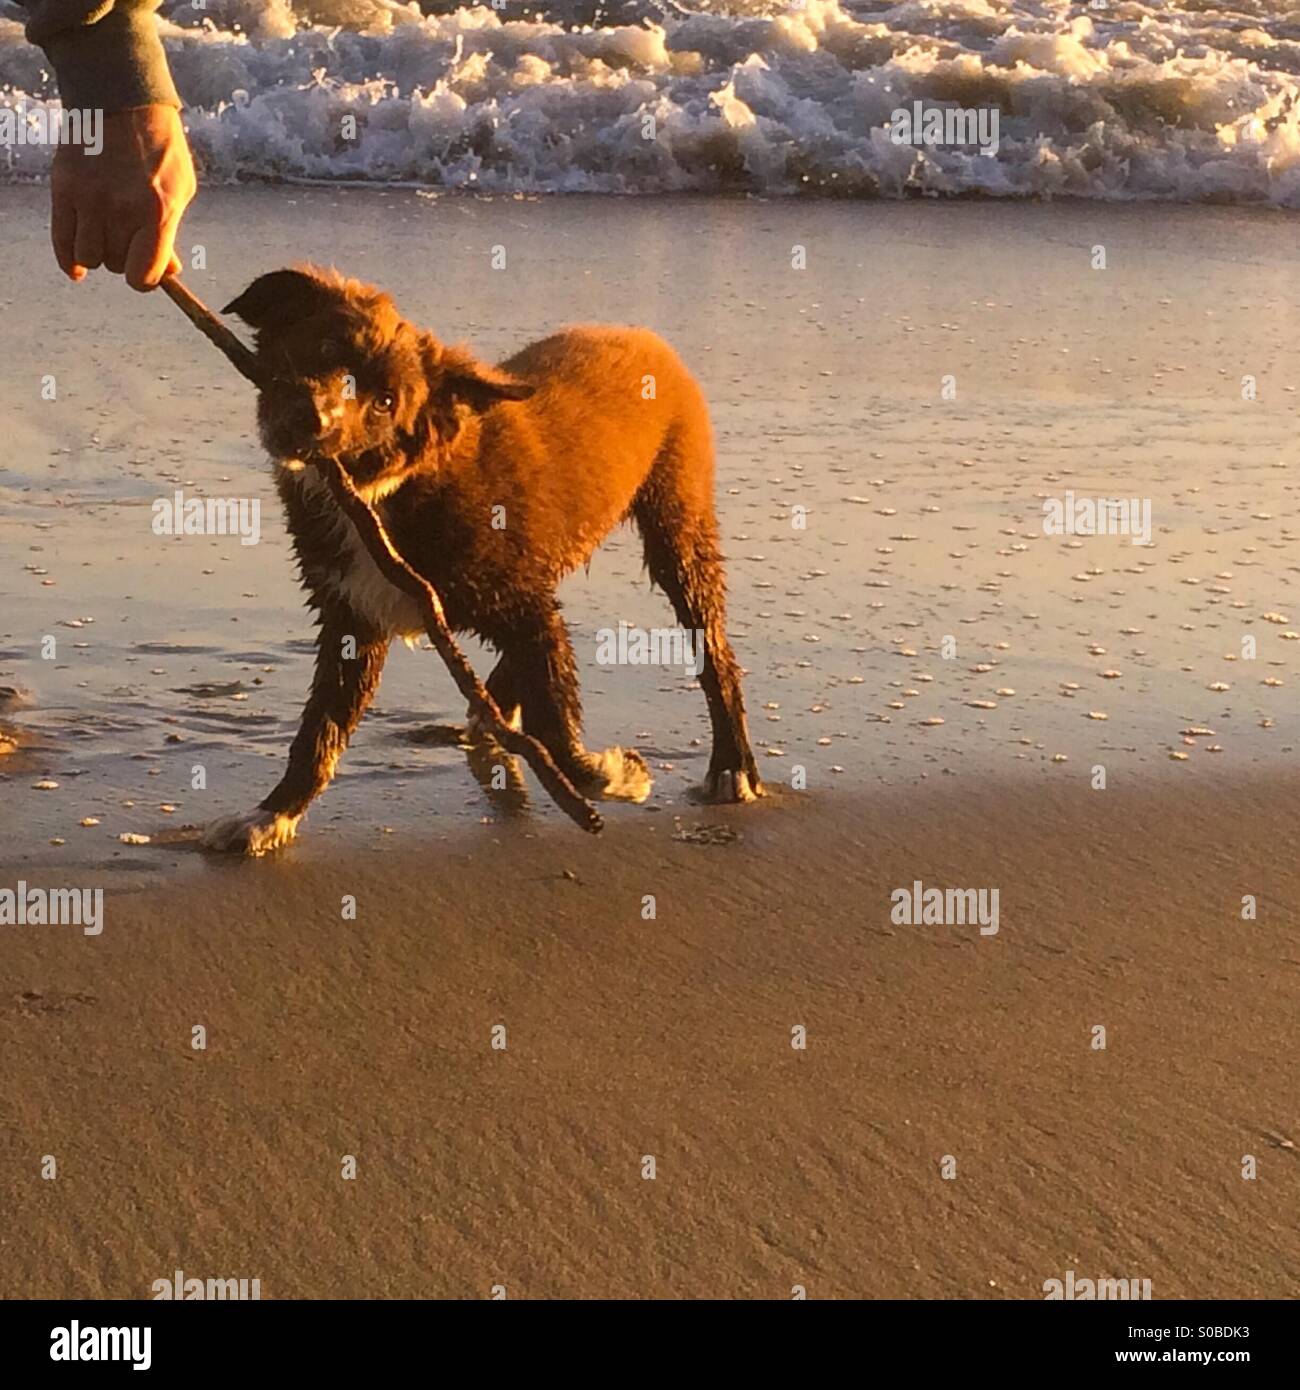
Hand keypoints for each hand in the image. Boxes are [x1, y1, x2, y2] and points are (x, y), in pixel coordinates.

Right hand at [51, 104, 196, 291]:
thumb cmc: (159, 147)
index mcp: (157, 213)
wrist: (121, 99)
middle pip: (116, 265)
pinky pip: (62, 242)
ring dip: (98, 253)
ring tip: (106, 235)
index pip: (144, 275)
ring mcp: (89, 199)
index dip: (146, 278)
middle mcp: (121, 210)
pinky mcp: (64, 188)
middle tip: (127, 237)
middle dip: (124, 258)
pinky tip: (76, 268)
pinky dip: (68, 260)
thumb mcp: (180, 189)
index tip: (146, 270)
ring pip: (89, 257)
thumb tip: (170, 272)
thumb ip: (171, 232)